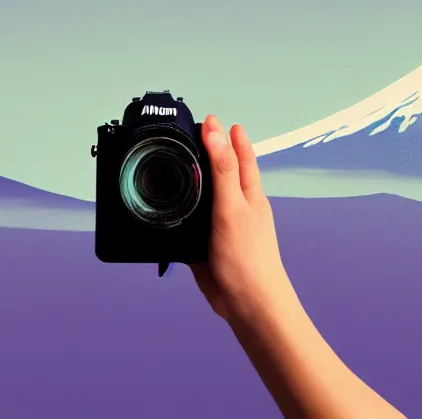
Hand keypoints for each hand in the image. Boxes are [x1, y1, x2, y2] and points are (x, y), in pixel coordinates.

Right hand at [190, 115, 288, 323]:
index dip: (227, 136)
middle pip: (222, 172)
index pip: (239, 154)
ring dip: (195, 181)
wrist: (246, 304)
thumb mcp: (232, 206)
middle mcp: (237, 206)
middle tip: (195, 134)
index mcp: (249, 193)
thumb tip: (216, 130)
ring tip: (180, 164)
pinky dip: (184, 211)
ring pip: (206, 197)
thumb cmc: (248, 258)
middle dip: (211, 153)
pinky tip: (172, 209)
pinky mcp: (207, 244)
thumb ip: (223, 169)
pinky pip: (194, 222)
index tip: (211, 118)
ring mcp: (222, 225)